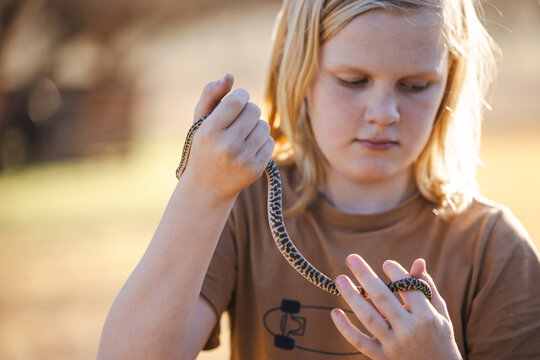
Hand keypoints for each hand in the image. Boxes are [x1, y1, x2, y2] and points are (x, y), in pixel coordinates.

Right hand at [181, 74, 274, 202]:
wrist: (206, 187)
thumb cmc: (203, 147)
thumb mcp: (200, 121)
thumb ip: (211, 95)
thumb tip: (230, 76)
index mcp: (209, 131)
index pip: (236, 101)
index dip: (241, 96)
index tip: (237, 101)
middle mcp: (226, 146)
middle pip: (253, 110)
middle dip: (248, 111)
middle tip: (238, 120)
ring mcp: (243, 159)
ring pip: (264, 126)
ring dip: (255, 126)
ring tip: (243, 135)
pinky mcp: (255, 169)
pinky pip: (269, 142)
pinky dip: (261, 142)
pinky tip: (248, 148)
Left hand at [331, 255, 461, 359]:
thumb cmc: (440, 339)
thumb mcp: (440, 314)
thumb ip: (427, 288)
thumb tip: (417, 262)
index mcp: (426, 317)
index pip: (407, 288)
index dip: (396, 272)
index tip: (386, 263)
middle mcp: (409, 330)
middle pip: (383, 298)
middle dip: (366, 275)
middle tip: (351, 258)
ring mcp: (394, 345)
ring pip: (369, 317)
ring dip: (351, 297)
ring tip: (340, 279)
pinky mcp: (383, 358)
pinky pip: (360, 342)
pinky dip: (345, 328)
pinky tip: (335, 312)